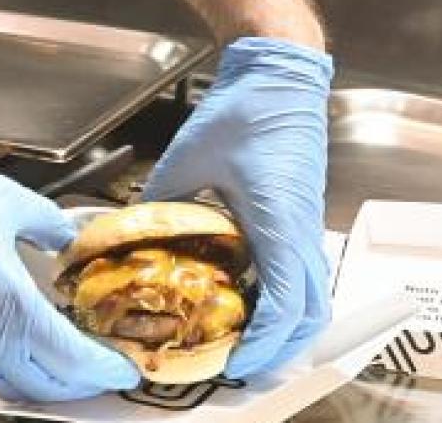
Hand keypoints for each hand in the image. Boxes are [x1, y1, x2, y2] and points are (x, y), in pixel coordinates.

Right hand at [0, 146, 140, 402]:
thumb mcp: (8, 200)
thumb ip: (47, 222)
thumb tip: (65, 235)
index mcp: (12, 310)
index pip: (73, 360)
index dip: (105, 369)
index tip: (127, 369)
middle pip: (47, 388)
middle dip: (83, 386)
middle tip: (106, 373)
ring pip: (15, 387)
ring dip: (48, 385)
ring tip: (71, 368)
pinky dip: (17, 372)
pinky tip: (27, 349)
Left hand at [142, 37, 333, 379]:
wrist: (280, 76)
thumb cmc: (245, 109)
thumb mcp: (190, 154)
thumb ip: (162, 197)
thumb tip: (127, 229)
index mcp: (281, 220)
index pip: (286, 302)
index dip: (264, 343)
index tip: (235, 362)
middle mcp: (304, 231)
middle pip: (310, 315)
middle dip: (280, 351)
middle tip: (237, 366)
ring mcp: (308, 226)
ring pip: (314, 298)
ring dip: (287, 330)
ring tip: (245, 346)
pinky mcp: (303, 218)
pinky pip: (305, 275)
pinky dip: (286, 302)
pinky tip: (251, 303)